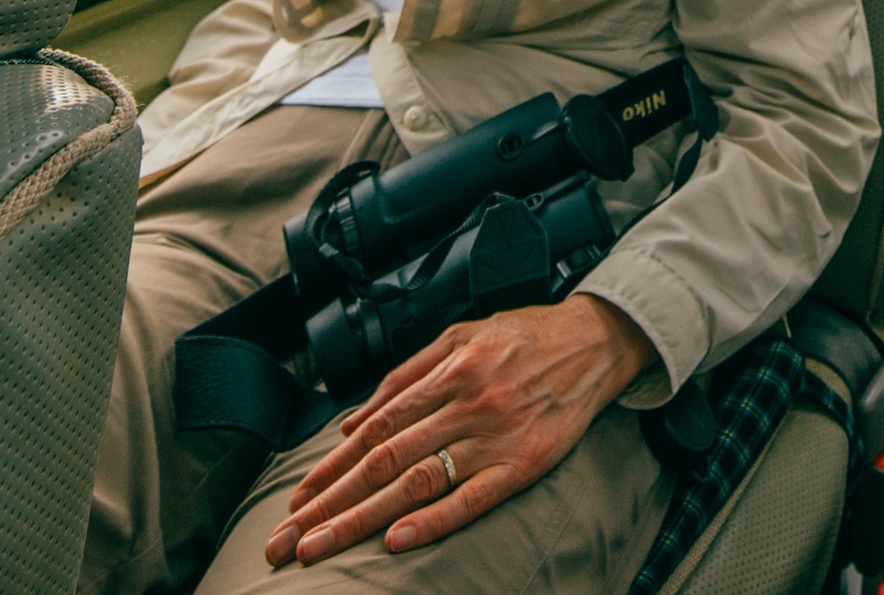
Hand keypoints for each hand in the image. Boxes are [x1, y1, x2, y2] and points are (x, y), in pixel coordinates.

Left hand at [263, 293, 658, 565]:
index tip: (296, 500)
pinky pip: (471, 499)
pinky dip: (431, 522)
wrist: (596, 342)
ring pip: (415, 484)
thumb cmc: (525, 338)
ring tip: (320, 547)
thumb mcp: (461, 336)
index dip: (330, 468)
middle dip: (328, 504)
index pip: (373, 430)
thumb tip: (353, 420)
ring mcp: (493, 438)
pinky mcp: (523, 465)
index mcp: (446, 372)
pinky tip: (395, 541)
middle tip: (287, 541)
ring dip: (361, 520)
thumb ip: (406, 375)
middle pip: (382, 462)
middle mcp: (464, 405)